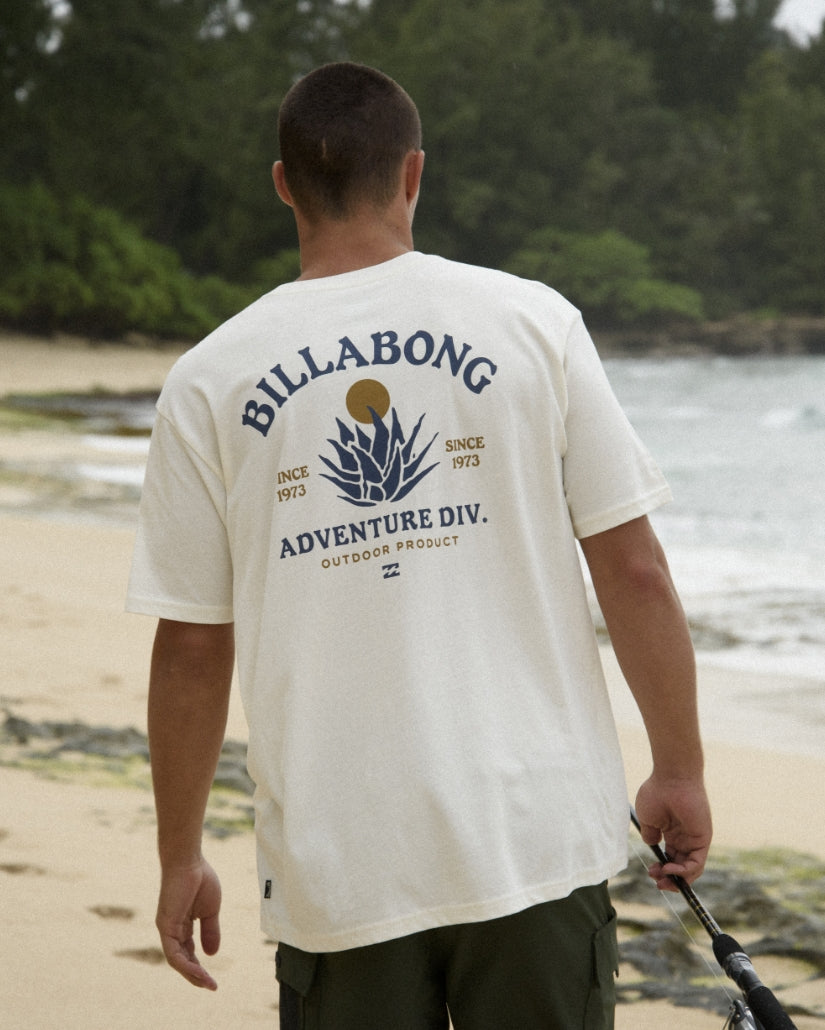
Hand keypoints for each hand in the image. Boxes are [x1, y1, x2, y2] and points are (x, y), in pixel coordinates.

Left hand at [156, 857, 221, 989]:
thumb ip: (210, 931)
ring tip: (207, 983)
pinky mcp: (166, 926)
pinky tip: (198, 971)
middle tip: (211, 986)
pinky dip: (186, 964)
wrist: (189, 861)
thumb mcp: (210, 910)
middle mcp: (171, 930)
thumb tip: (212, 954)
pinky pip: (174, 953)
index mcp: (182, 925)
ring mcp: (167, 929)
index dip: (200, 965)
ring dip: (192, 974)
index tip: (212, 978)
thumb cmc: (200, 879)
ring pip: (177, 960)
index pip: (189, 952)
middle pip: (182, 959)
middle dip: (196, 975)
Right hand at [634, 776, 711, 890]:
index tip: (651, 873)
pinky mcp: (703, 839)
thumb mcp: (648, 818)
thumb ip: (651, 836)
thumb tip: (652, 846)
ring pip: (691, 869)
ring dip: (677, 879)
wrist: (671, 778)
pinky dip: (685, 871)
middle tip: (656, 881)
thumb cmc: (657, 793)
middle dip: (669, 878)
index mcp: (672, 833)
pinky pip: (697, 862)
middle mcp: (685, 838)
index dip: (662, 869)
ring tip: (662, 879)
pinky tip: (671, 869)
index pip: (671, 858)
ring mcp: (695, 839)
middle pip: (681, 867)